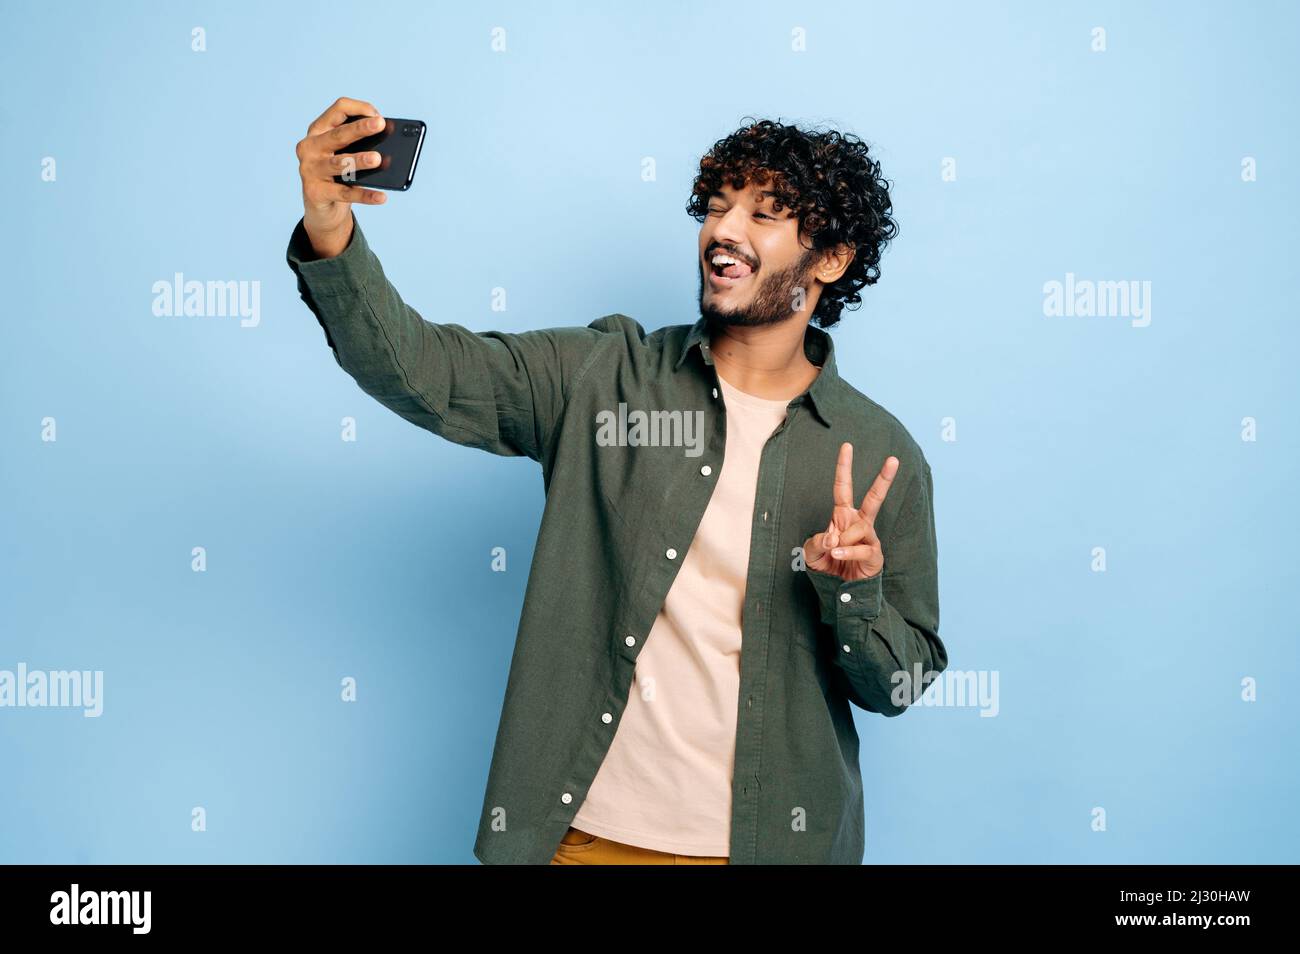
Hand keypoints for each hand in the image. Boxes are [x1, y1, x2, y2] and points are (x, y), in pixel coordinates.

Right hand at [294, 96, 388, 258]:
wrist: (322, 206)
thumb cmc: (338, 173)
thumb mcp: (344, 152)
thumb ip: (360, 142)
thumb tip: (389, 141)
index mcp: (319, 130)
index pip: (338, 109)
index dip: (360, 109)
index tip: (379, 117)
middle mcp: (310, 146)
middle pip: (338, 134)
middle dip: (360, 128)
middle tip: (380, 124)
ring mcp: (310, 169)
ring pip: (339, 163)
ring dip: (359, 160)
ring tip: (377, 159)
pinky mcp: (315, 192)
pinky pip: (345, 193)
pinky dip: (365, 195)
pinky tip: (381, 196)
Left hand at [802, 442, 897, 581]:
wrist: (838, 591)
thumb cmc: (826, 566)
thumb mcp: (810, 553)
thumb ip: (816, 542)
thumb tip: (833, 538)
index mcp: (842, 516)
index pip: (843, 487)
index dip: (844, 467)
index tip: (847, 446)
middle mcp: (859, 523)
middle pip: (874, 497)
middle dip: (884, 479)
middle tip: (894, 459)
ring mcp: (869, 538)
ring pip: (859, 528)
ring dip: (842, 541)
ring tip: (835, 553)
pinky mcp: (875, 555)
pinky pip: (861, 548)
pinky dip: (847, 552)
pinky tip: (838, 556)